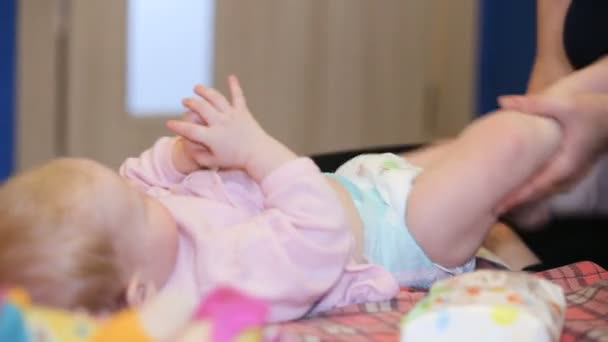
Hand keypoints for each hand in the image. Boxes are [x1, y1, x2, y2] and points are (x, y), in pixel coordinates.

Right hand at [167, 76, 295, 180]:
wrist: (259, 154)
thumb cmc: (236, 160)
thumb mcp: (214, 162)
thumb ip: (199, 156)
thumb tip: (188, 147)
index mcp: (212, 137)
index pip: (190, 130)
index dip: (178, 126)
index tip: (169, 123)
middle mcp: (221, 123)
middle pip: (201, 107)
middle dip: (190, 103)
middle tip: (185, 102)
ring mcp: (232, 115)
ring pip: (216, 98)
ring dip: (205, 91)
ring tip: (197, 88)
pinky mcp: (243, 112)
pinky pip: (238, 96)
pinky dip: (234, 86)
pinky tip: (231, 77)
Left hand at [497, 92, 607, 212]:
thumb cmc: (594, 109)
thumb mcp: (565, 104)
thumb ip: (533, 104)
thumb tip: (502, 101)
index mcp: (565, 166)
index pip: (535, 188)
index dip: (515, 199)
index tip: (496, 208)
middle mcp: (569, 176)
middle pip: (536, 196)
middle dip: (513, 204)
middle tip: (487, 211)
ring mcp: (571, 176)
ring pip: (543, 193)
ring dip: (521, 199)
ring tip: (496, 204)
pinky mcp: (570, 172)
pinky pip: (548, 187)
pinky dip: (531, 191)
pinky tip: (514, 190)